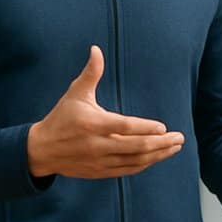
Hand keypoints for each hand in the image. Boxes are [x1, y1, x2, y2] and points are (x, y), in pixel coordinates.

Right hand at [27, 46, 183, 178]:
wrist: (42, 150)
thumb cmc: (61, 118)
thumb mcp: (75, 94)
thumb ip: (91, 73)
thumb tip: (96, 49)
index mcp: (92, 124)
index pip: (125, 127)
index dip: (146, 128)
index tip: (163, 127)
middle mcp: (98, 145)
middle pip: (136, 147)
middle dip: (161, 143)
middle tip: (179, 138)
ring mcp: (100, 161)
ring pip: (135, 161)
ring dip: (158, 155)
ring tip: (174, 147)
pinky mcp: (100, 172)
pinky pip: (128, 170)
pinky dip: (145, 164)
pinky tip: (157, 157)